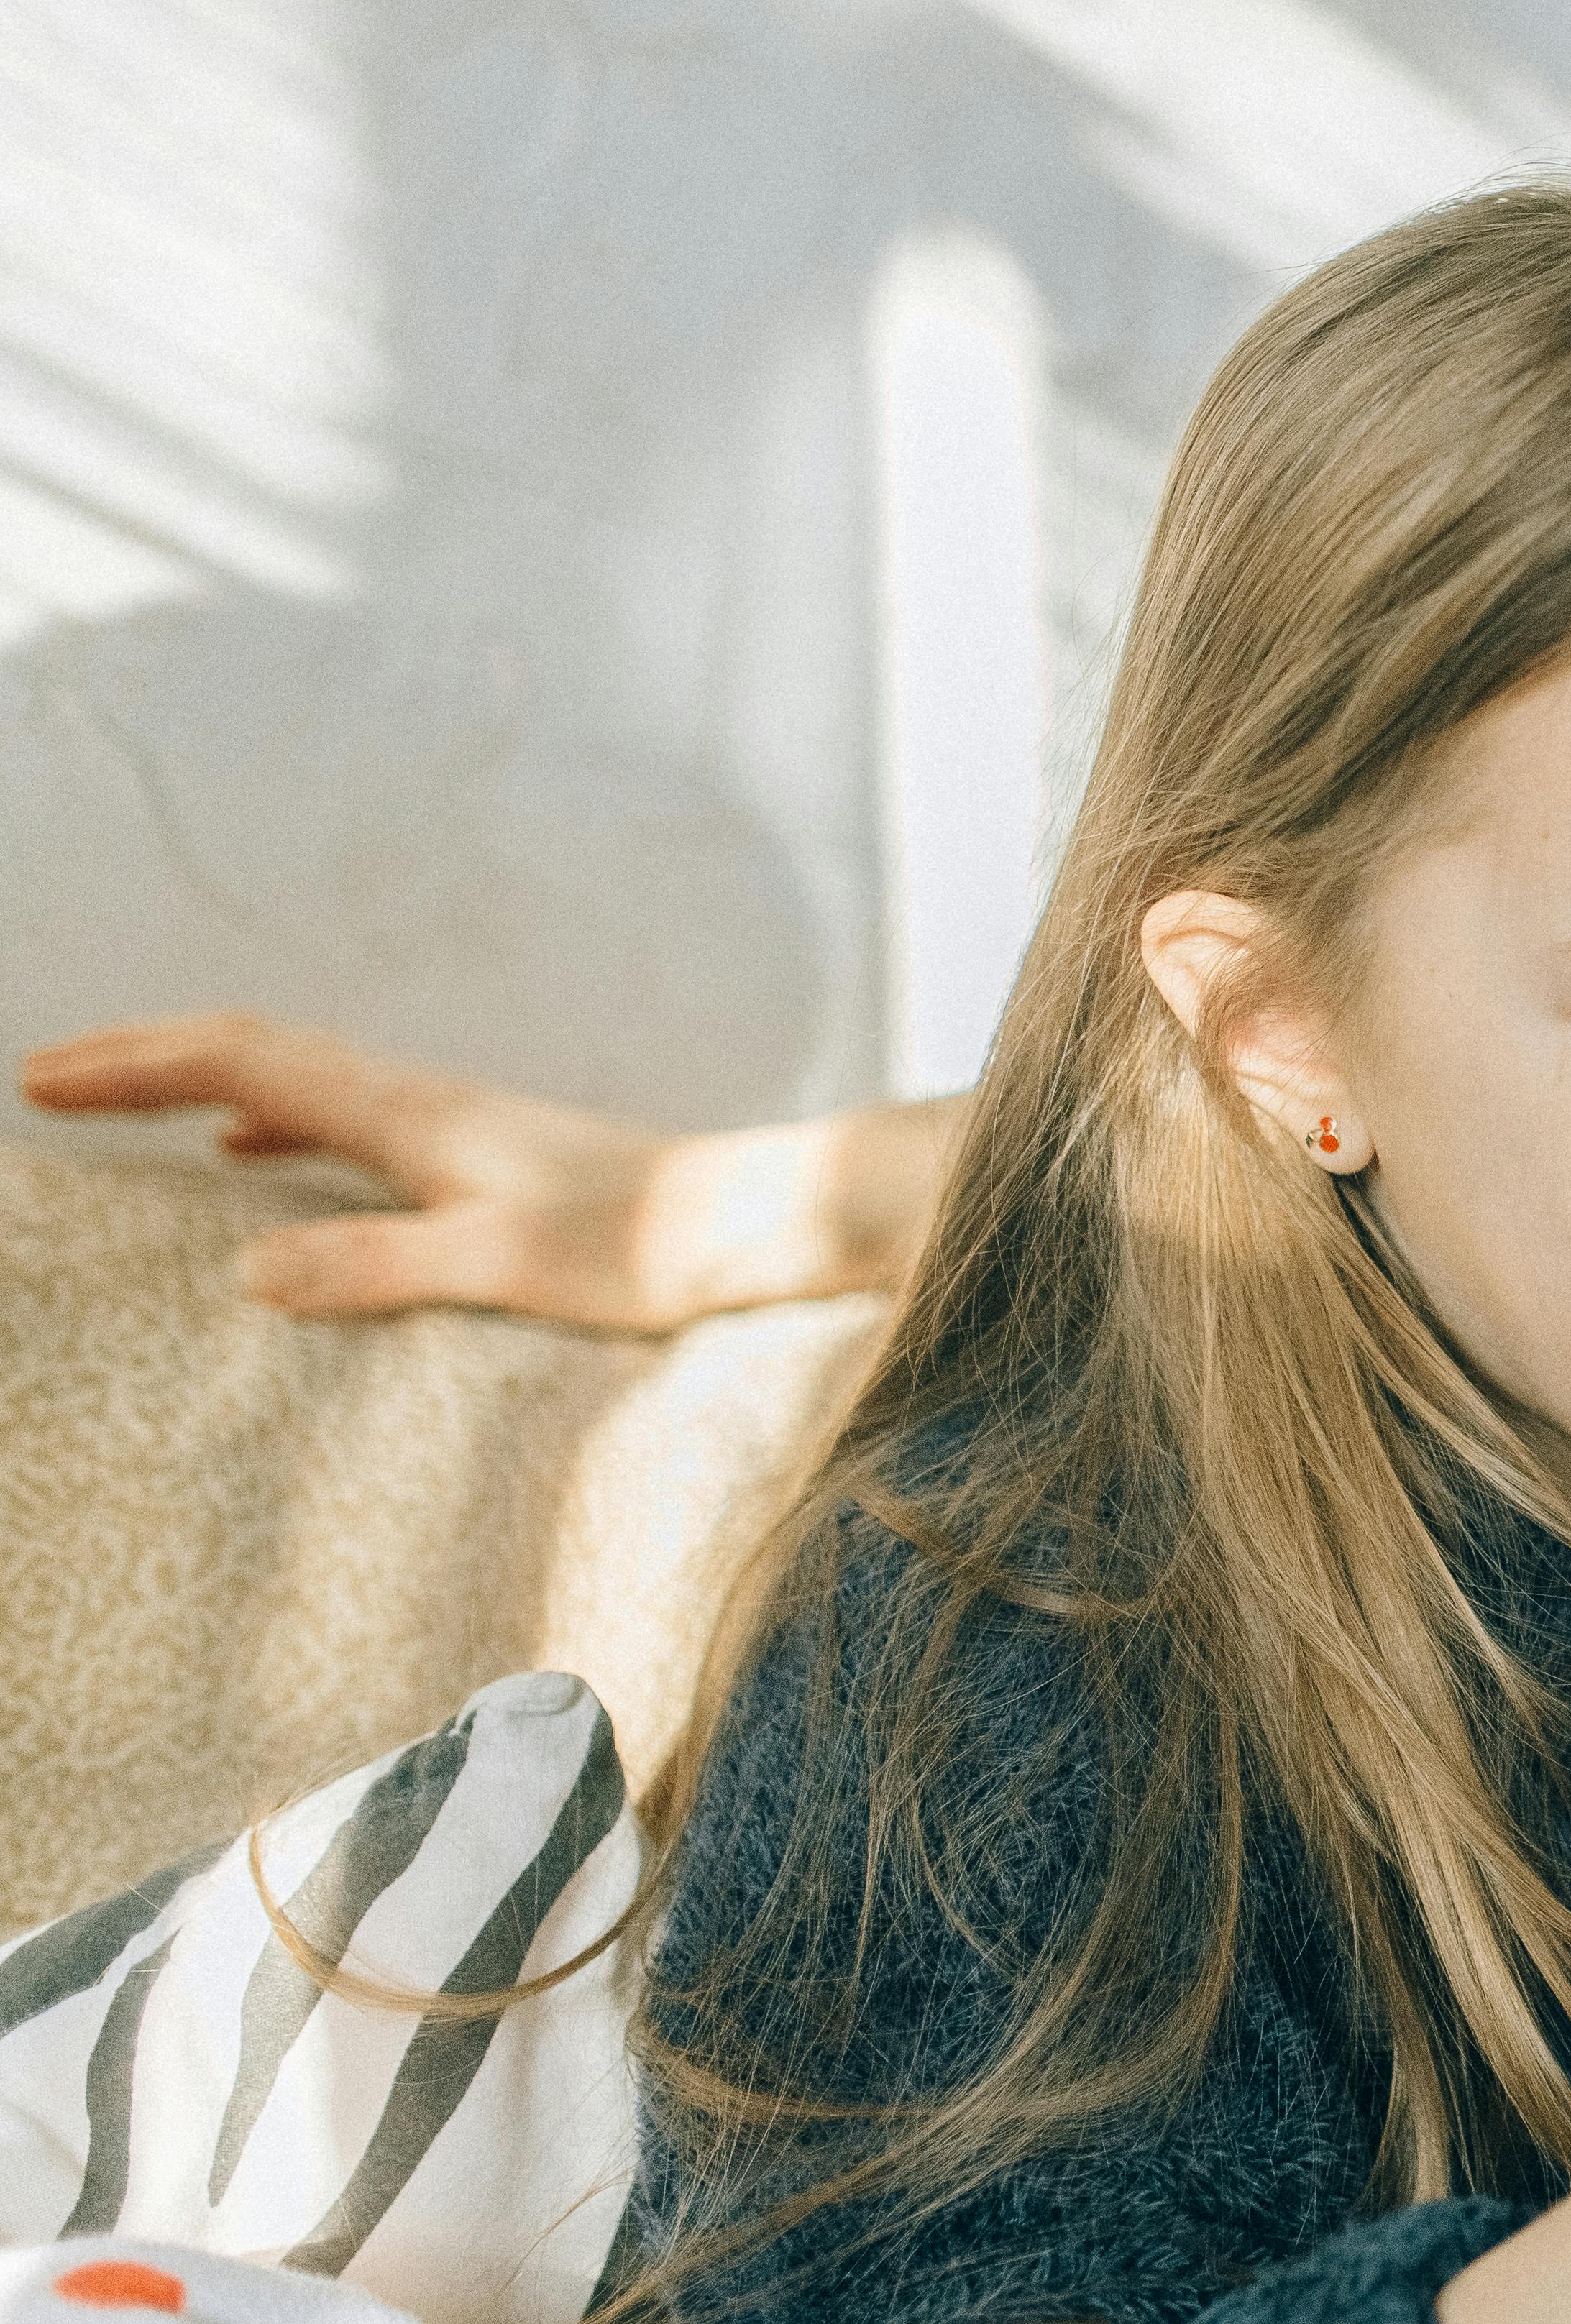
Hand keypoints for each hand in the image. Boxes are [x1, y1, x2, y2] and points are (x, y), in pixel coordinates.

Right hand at [18, 1010, 948, 1325]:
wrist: (747, 1220)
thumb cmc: (640, 1248)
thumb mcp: (499, 1266)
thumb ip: (374, 1265)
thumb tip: (247, 1271)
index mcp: (408, 1116)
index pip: (240, 1064)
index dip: (135, 1067)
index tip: (42, 1080)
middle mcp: (421, 1101)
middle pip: (254, 1052)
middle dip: (145, 1059)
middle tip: (47, 1079)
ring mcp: (449, 1123)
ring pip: (294, 1079)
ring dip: (199, 1084)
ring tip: (120, 1104)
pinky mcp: (477, 1155)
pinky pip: (342, 1121)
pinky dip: (272, 1123)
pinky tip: (250, 1157)